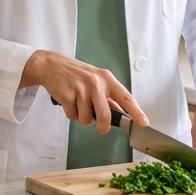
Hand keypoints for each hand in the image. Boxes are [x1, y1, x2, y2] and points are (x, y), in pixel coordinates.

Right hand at [20, 50, 147, 134]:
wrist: (52, 65)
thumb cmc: (76, 74)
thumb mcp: (96, 79)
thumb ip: (109, 95)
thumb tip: (121, 112)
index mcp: (107, 79)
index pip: (126, 98)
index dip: (136, 112)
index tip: (143, 123)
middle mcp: (96, 83)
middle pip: (105, 116)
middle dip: (103, 128)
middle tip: (100, 128)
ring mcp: (81, 89)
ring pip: (87, 119)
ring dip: (82, 117)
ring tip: (78, 104)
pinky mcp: (67, 96)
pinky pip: (73, 116)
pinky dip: (71, 114)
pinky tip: (69, 102)